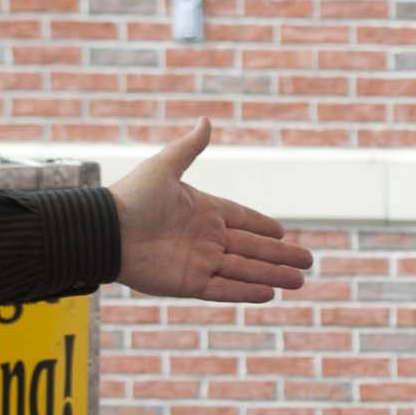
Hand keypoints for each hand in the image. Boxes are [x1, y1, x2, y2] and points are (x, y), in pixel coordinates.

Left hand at [107, 120, 314, 303]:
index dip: (264, 228)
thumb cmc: (133, 196)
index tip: (284, 233)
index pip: (243, 220)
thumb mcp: (165, 166)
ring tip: (300, 282)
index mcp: (204, 211)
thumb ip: (189, 148)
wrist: (107, 230)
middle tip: (308, 262)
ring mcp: (199, 262)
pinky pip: (224, 289)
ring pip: (245, 271)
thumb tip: (205, 120)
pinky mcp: (189, 284)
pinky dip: (245, 292)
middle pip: (253, 249)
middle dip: (280, 256)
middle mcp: (206, 238)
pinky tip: (269, 294)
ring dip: (272, 276)